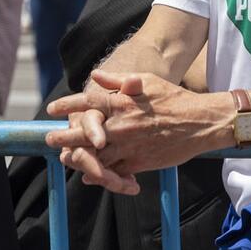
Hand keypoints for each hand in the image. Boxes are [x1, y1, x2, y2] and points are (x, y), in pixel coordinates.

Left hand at [44, 71, 220, 194]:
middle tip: (49, 139)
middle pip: (84, 132)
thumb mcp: (147, 82)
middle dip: (64, 136)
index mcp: (122, 102)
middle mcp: (122, 124)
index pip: (87, 102)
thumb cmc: (174, 99)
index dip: (67, 105)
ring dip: (78, 157)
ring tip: (65, 157)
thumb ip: (118, 80)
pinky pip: (113, 170)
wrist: (201, 123)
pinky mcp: (138, 162)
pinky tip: (88, 174)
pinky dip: (99, 173)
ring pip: (95, 155)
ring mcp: (129, 145)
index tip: (52, 109)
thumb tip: (95, 76)